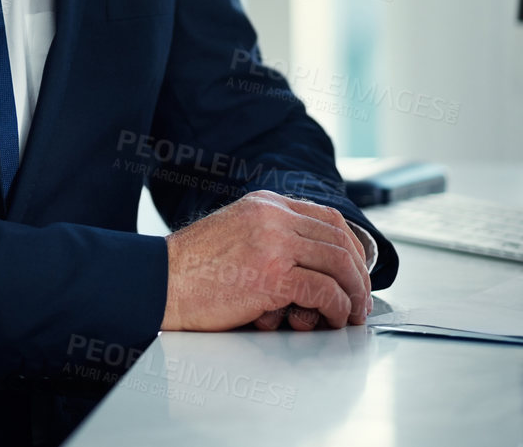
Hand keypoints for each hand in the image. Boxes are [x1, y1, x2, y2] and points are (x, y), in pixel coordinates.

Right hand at [161, 190, 370, 331]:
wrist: (160, 282)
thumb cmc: (192, 267)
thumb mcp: (235, 232)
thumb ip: (270, 234)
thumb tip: (312, 261)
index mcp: (265, 203)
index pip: (328, 217)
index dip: (352, 246)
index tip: (357, 269)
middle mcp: (273, 217)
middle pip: (340, 240)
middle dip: (359, 273)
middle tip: (362, 297)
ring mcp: (274, 244)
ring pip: (339, 264)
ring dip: (354, 293)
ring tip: (353, 313)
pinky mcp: (273, 276)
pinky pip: (325, 292)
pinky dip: (337, 308)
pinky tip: (333, 318)